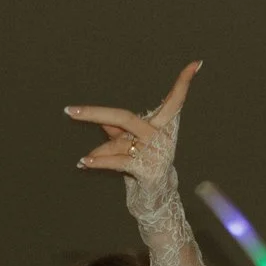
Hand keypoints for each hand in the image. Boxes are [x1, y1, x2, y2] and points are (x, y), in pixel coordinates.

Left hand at [67, 60, 199, 218]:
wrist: (155, 201)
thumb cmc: (143, 167)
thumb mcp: (130, 144)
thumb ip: (118, 129)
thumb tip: (102, 119)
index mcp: (162, 126)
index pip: (175, 100)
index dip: (184, 82)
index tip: (196, 64)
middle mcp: (162, 136)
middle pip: (125, 117)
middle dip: (95, 114)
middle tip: (69, 111)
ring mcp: (156, 153)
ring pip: (118, 142)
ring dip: (99, 152)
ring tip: (86, 160)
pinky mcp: (148, 170)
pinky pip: (117, 161)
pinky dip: (98, 162)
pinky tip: (84, 163)